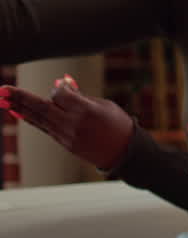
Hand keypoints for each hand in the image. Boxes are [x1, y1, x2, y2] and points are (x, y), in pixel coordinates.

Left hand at [0, 76, 133, 169]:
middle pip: (41, 107)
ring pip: (38, 119)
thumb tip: (62, 85)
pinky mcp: (65, 143)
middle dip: (20, 97)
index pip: (60, 94)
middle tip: (2, 89)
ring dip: (19, 108)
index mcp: (86, 110)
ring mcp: (67, 135)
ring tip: (3, 99)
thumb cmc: (118, 125)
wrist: (125, 152)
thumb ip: (80, 97)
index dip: (59, 88)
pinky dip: (31, 119)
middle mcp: (73, 123)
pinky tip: (19, 112)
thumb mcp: (104, 105)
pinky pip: (44, 128)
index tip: (64, 84)